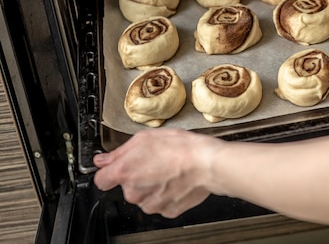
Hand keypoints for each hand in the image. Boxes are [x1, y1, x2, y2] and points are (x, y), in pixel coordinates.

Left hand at [93, 128, 220, 217]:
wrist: (207, 163)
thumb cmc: (181, 148)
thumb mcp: (146, 138)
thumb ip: (119, 151)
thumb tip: (103, 160)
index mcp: (125, 172)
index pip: (101, 180)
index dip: (109, 172)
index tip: (116, 168)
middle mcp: (134, 192)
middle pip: (126, 187)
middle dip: (137, 177)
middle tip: (155, 162)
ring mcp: (151, 204)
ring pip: (144, 197)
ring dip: (152, 187)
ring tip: (168, 171)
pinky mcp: (168, 210)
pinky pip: (161, 203)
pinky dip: (166, 194)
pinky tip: (176, 181)